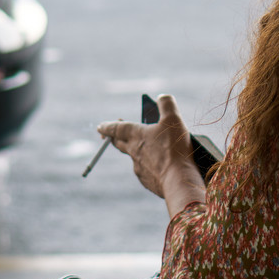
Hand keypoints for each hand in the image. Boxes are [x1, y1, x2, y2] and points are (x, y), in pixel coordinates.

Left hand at [97, 94, 205, 217]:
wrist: (178, 180)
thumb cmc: (174, 148)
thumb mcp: (173, 119)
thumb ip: (166, 104)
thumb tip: (162, 97)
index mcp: (136, 135)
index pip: (116, 128)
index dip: (108, 126)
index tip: (100, 127)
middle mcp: (133, 151)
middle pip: (119, 144)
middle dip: (114, 139)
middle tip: (111, 136)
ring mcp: (139, 168)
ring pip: (134, 158)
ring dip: (137, 153)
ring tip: (150, 150)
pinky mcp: (147, 181)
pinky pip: (145, 172)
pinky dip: (150, 168)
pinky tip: (161, 167)